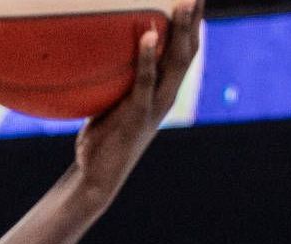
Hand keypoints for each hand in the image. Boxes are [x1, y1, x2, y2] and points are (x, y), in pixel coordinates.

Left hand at [72, 1, 199, 200]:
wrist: (97, 179)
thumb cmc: (101, 139)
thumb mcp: (110, 102)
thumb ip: (114, 79)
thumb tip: (98, 50)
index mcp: (164, 91)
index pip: (185, 52)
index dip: (192, 25)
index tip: (193, 0)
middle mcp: (167, 96)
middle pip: (188, 51)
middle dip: (193, 21)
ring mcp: (155, 107)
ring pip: (176, 63)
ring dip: (180, 32)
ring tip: (182, 4)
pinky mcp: (138, 116)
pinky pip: (145, 82)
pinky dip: (148, 59)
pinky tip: (149, 37)